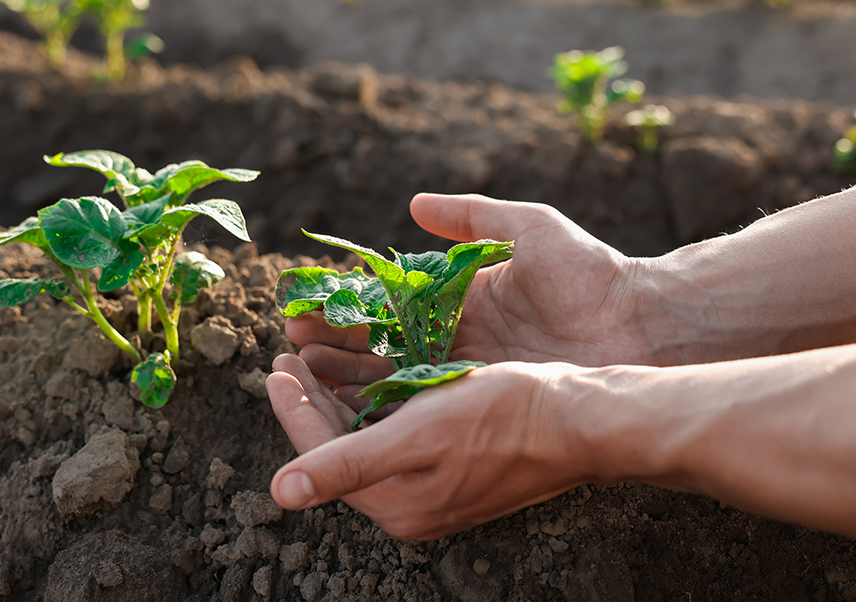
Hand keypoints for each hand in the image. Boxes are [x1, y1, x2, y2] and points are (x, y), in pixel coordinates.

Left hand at [265, 353, 589, 539]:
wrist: (580, 421)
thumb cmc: (505, 418)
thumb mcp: (419, 433)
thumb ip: (347, 463)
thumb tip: (281, 492)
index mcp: (395, 503)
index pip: (319, 453)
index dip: (291, 406)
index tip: (275, 362)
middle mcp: (409, 503)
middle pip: (340, 445)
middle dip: (311, 397)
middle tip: (290, 351)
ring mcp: (433, 485)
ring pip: (368, 435)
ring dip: (341, 394)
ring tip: (320, 355)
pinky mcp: (454, 465)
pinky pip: (400, 431)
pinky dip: (379, 399)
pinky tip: (374, 371)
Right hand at [288, 194, 665, 391]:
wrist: (642, 326)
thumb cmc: (590, 273)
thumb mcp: (529, 228)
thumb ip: (472, 215)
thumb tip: (414, 203)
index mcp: (461, 298)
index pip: (386, 304)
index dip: (344, 307)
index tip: (303, 304)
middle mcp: (458, 340)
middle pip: (378, 348)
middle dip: (330, 348)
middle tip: (286, 350)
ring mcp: (469, 375)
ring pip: (391, 383)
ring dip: (344, 382)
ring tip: (300, 378)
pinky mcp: (484, 405)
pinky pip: (425, 411)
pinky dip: (384, 412)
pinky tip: (345, 413)